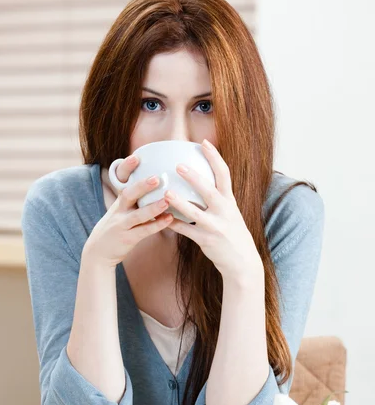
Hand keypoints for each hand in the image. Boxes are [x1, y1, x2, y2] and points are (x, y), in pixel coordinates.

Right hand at [83, 158, 172, 268]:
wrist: (98, 254)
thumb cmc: (115, 230)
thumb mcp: (119, 212)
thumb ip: (133, 201)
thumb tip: (151, 185)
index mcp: (119, 203)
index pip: (122, 183)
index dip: (127, 169)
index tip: (136, 157)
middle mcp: (119, 212)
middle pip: (129, 195)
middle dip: (142, 186)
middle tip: (157, 177)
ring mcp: (122, 226)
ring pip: (138, 215)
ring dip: (153, 207)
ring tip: (167, 199)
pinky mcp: (128, 239)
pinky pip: (144, 231)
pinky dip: (157, 225)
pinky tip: (169, 219)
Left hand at [165, 139, 262, 282]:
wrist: (242, 262)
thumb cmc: (232, 234)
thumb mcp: (230, 213)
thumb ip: (218, 199)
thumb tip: (201, 181)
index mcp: (230, 201)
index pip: (224, 174)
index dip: (214, 157)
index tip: (204, 142)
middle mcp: (224, 211)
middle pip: (209, 190)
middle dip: (194, 177)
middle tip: (178, 165)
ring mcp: (215, 226)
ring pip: (195, 212)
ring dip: (180, 202)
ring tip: (166, 193)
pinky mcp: (206, 240)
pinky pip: (187, 231)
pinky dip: (174, 224)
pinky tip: (162, 219)